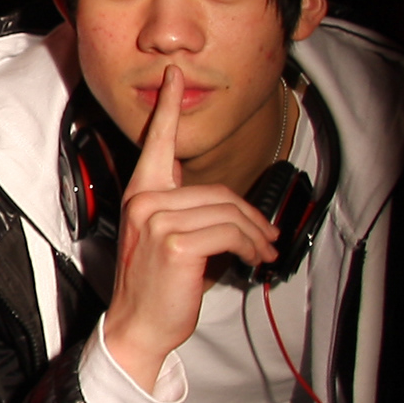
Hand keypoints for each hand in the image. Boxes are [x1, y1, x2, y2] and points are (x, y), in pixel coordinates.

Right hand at [102, 66, 277, 389]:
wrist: (137, 326)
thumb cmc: (152, 286)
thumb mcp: (161, 239)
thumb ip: (180, 209)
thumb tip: (223, 204)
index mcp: (141, 195)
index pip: (156, 142)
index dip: (168, 106)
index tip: (174, 76)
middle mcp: (145, 201)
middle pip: (219, 191)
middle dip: (251, 218)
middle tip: (266, 239)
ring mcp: (157, 219)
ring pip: (229, 211)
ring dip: (257, 236)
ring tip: (262, 253)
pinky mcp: (175, 241)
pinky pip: (231, 232)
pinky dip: (252, 246)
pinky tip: (254, 259)